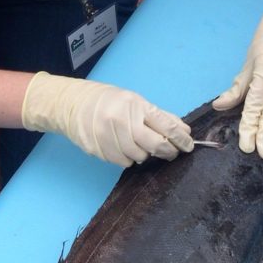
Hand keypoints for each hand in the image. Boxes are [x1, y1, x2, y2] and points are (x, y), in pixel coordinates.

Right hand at [21, 72, 193, 166]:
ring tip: (140, 146)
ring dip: (144, 155)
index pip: (166, 125)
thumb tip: (184, 131)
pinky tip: (124, 148)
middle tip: (170, 153)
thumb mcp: (135, 101)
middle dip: (167, 151)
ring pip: (138, 157)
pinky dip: (127, 158)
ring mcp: (108, 135)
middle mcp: (122, 119)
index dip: (181, 139)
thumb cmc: (109, 101)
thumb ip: (159, 116)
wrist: (73, 103)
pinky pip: (122, 161)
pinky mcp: (97, 148)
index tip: (189, 146)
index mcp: (135, 105)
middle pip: (155, 144)